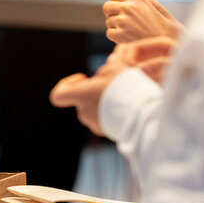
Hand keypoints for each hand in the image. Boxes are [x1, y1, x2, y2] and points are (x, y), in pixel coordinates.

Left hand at [49, 36, 175, 134]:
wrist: (145, 113)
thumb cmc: (128, 88)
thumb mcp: (115, 69)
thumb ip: (103, 72)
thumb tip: (101, 76)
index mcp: (81, 96)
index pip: (58, 95)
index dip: (66, 84)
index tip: (83, 77)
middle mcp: (84, 113)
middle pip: (82, 100)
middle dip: (94, 92)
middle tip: (113, 84)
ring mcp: (96, 125)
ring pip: (96, 110)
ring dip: (105, 103)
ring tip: (124, 95)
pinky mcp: (108, 133)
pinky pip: (107, 121)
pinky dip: (113, 114)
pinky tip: (129, 106)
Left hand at [102, 0, 184, 43]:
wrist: (171, 44)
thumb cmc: (165, 26)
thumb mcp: (155, 6)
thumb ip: (137, 0)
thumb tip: (121, 0)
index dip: (116, 4)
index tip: (120, 11)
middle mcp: (128, 7)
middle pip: (106, 7)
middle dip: (112, 14)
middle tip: (122, 22)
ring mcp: (122, 21)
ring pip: (108, 22)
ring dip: (116, 27)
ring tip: (132, 32)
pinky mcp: (119, 34)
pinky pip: (109, 33)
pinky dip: (116, 37)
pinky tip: (129, 38)